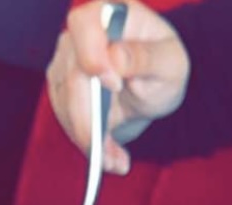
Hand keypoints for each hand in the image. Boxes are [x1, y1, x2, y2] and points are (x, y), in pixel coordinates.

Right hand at [48, 1, 189, 173]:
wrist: (153, 87)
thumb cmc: (164, 66)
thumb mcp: (170, 63)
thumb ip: (146, 57)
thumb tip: (116, 57)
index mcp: (111, 13)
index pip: (85, 24)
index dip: (93, 54)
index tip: (113, 84)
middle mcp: (83, 34)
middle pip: (71, 75)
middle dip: (89, 120)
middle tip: (109, 153)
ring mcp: (67, 62)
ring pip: (65, 104)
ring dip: (89, 140)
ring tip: (116, 161)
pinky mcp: (61, 90)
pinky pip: (67, 121)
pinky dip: (88, 144)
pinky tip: (110, 157)